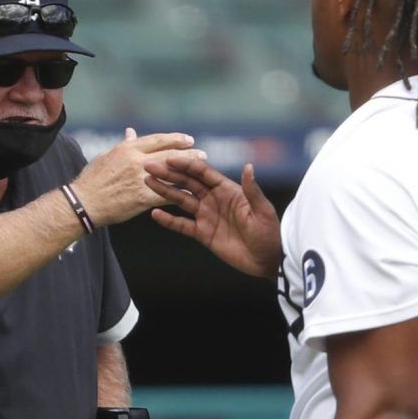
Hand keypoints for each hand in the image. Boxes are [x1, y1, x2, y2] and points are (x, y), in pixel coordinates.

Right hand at [73, 128, 205, 227]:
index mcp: (128, 149)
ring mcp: (141, 179)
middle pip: (169, 154)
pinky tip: (192, 193)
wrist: (84, 202)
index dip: (175, 139)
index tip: (188, 139)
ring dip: (189, 171)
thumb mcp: (106, 156)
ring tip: (202, 170)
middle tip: (202, 153)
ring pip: (171, 173)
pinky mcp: (142, 198)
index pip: (158, 140)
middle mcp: (137, 161)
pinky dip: (180, 193)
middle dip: (189, 153)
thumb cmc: (92, 179)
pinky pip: (166, 194)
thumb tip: (131, 132)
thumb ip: (123, 145)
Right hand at [145, 157, 281, 278]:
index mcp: (227, 190)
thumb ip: (252, 190)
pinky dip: (169, 220)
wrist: (268, 260)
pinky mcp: (203, 234)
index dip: (186, 165)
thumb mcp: (262, 210)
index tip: (168, 159)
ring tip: (147, 182)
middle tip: (149, 167)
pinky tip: (155, 213)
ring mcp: (207, 216)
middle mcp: (214, 200)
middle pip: (187, 183)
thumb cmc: (269, 232)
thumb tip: (249, 167)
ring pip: (181, 200)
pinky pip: (182, 225)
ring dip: (164, 191)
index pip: (202, 173)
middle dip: (168, 174)